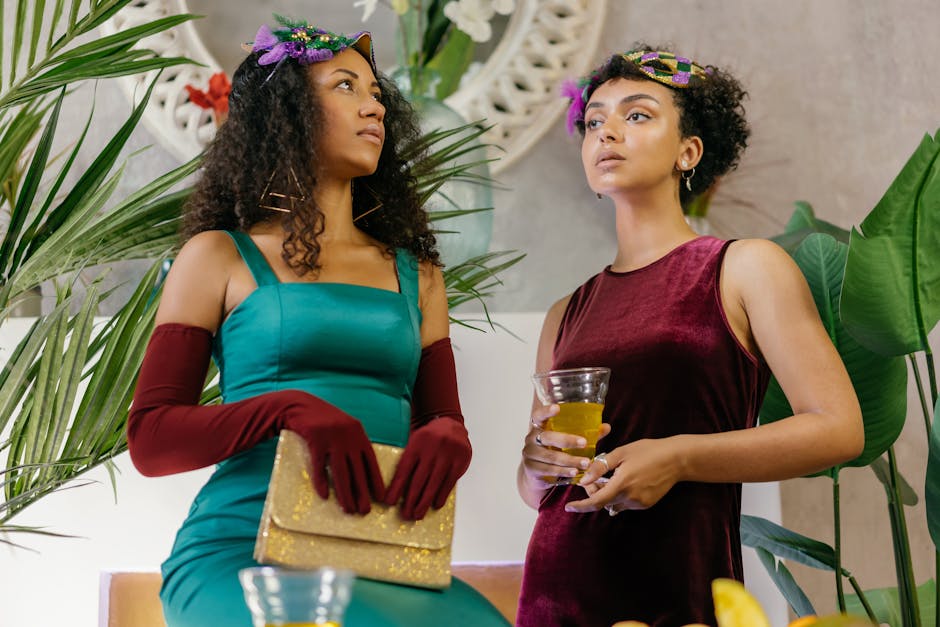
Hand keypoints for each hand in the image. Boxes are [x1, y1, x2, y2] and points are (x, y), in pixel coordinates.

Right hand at [285, 408, 384, 515]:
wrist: (301, 405)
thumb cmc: (324, 420)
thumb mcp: (344, 429)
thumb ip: (354, 445)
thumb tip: (362, 471)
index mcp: (359, 434)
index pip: (371, 461)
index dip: (376, 481)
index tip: (381, 498)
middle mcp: (349, 436)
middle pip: (357, 470)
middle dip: (362, 493)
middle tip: (365, 511)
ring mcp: (332, 438)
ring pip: (340, 471)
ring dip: (344, 493)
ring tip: (348, 509)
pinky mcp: (315, 440)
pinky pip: (319, 465)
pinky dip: (321, 481)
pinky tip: (324, 496)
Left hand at [385, 416, 470, 520]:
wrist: (450, 422)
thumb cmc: (428, 438)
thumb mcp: (415, 442)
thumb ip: (408, 461)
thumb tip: (396, 489)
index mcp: (416, 444)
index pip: (404, 469)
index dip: (396, 487)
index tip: (389, 502)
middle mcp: (431, 449)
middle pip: (419, 479)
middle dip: (411, 500)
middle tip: (406, 515)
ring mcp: (447, 454)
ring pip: (434, 483)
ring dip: (425, 501)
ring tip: (418, 514)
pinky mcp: (460, 460)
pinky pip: (450, 482)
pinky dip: (442, 495)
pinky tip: (436, 504)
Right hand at [521, 403, 611, 488]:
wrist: (538, 474)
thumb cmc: (554, 451)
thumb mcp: (567, 441)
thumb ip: (584, 433)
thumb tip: (605, 427)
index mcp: (539, 427)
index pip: (539, 415)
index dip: (546, 411)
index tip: (557, 408)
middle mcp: (531, 438)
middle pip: (547, 437)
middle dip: (567, 440)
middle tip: (584, 443)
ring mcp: (529, 454)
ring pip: (550, 456)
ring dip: (569, 460)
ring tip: (585, 463)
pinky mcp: (531, 469)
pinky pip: (548, 470)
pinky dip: (563, 471)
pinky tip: (574, 472)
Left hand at [565, 437, 682, 513]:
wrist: (677, 459)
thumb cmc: (648, 451)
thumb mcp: (621, 453)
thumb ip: (600, 467)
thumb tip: (584, 479)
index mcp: (621, 484)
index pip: (595, 501)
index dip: (580, 506)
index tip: (569, 507)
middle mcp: (630, 498)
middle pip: (603, 503)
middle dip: (594, 494)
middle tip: (594, 478)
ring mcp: (639, 503)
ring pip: (614, 504)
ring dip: (607, 495)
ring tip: (610, 477)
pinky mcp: (646, 504)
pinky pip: (626, 504)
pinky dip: (619, 496)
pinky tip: (623, 481)